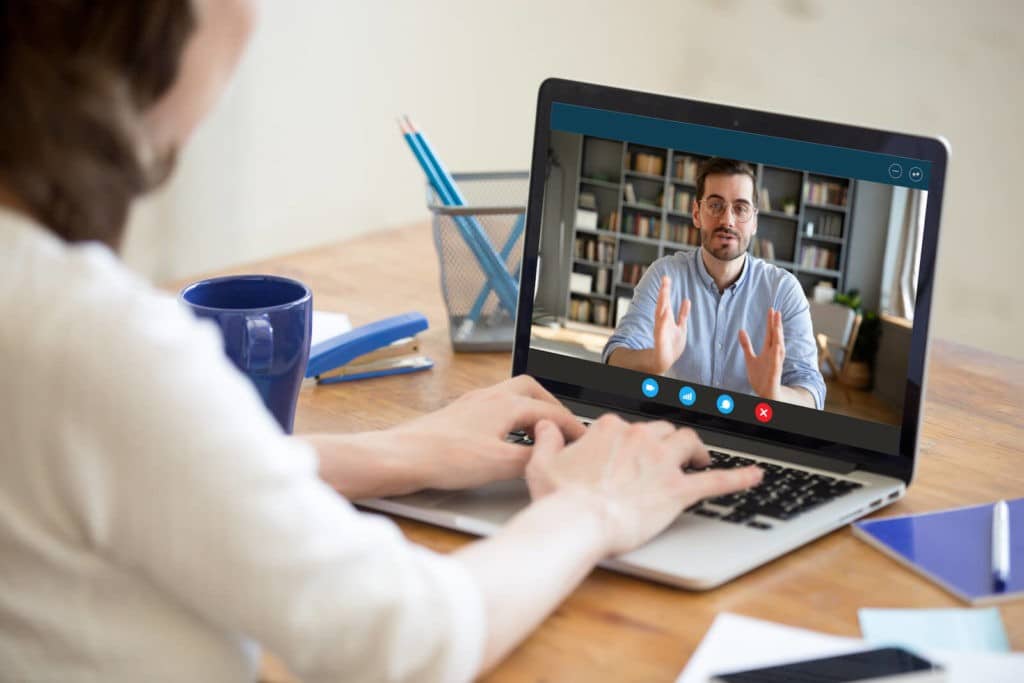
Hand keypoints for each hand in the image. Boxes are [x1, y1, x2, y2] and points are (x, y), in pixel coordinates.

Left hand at [387, 375, 586, 490]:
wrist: (401, 457)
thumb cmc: (444, 457)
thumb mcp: (499, 464)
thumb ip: (532, 459)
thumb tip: (551, 458)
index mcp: (504, 404)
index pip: (550, 410)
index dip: (571, 426)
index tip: (584, 440)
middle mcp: (488, 397)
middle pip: (530, 390)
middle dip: (552, 406)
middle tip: (564, 427)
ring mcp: (470, 405)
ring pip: (510, 397)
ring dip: (529, 410)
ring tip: (539, 432)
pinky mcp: (457, 417)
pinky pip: (493, 409)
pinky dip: (509, 419)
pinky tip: (505, 439)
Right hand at [526, 414, 761, 555]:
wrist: (577, 522)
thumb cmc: (558, 498)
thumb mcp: (541, 464)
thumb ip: (545, 439)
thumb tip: (545, 425)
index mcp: (610, 430)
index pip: (627, 427)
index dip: (629, 441)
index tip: (627, 453)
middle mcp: (640, 438)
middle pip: (661, 431)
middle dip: (665, 442)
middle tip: (666, 457)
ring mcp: (661, 463)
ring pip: (688, 442)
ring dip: (695, 449)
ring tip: (698, 459)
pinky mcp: (678, 490)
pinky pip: (717, 481)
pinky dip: (739, 478)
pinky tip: (755, 476)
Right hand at [652, 275, 690, 373]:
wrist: (664, 360)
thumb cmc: (672, 344)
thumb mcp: (681, 327)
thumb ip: (683, 314)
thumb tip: (687, 300)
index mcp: (666, 318)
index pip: (666, 301)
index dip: (666, 289)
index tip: (666, 277)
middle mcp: (662, 322)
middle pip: (662, 304)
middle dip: (664, 292)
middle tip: (665, 279)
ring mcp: (660, 331)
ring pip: (660, 314)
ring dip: (662, 303)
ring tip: (664, 291)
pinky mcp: (660, 340)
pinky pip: (661, 330)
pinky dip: (662, 322)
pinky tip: (665, 312)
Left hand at [738, 307, 784, 399]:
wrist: (764, 392)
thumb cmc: (760, 376)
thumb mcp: (750, 358)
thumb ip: (746, 345)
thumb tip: (741, 330)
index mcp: (768, 350)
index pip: (770, 333)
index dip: (771, 322)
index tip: (772, 310)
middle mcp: (774, 355)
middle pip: (776, 337)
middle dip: (776, 324)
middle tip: (776, 311)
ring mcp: (775, 363)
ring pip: (779, 347)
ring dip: (779, 336)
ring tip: (777, 325)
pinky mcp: (775, 372)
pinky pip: (777, 362)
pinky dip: (778, 354)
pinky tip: (778, 345)